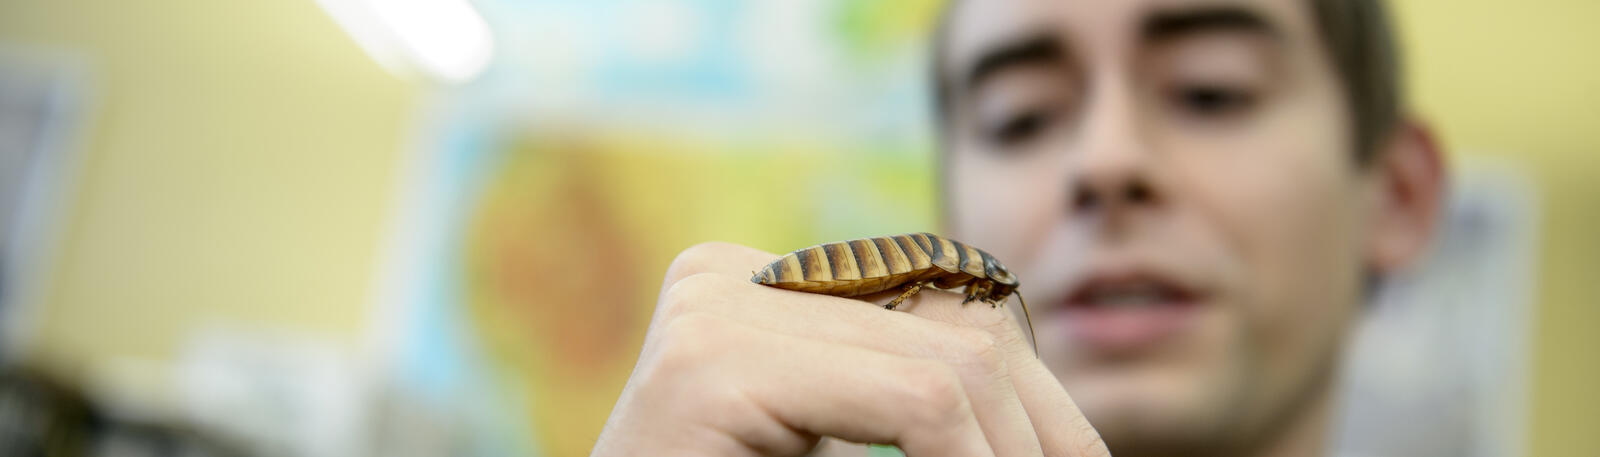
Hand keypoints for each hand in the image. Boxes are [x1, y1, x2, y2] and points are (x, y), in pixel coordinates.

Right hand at [591, 242, 1109, 456]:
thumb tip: (1055, 428)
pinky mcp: (711, 363)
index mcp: (754, 284)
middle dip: (1039, 425)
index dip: (1032, 390)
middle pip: (948, 325)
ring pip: (945, 365)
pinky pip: (912, 400)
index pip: (937, 305)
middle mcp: (726, 275)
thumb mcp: (829, 449)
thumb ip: (903, 405)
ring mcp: (711, 307)